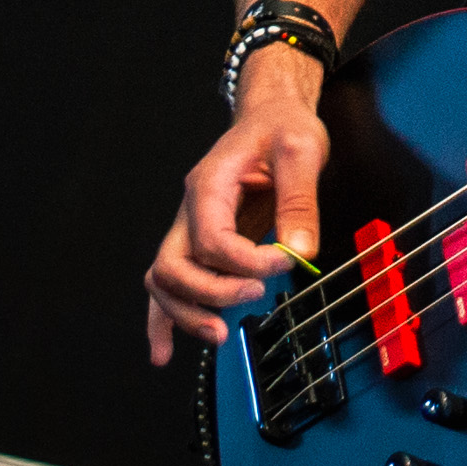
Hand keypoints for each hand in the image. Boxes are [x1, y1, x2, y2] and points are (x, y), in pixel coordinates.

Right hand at [144, 44, 326, 365]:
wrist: (272, 113)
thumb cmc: (283, 126)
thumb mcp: (301, 149)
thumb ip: (299, 200)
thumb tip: (300, 251)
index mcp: (210, 185)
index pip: (212, 238)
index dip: (244, 260)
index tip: (285, 261)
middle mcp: (192, 209)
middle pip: (175, 266)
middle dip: (210, 292)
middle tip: (255, 295)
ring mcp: (190, 227)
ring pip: (166, 280)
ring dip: (187, 313)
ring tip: (220, 335)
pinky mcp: (201, 242)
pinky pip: (170, 284)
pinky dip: (165, 319)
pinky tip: (165, 352)